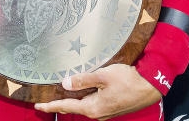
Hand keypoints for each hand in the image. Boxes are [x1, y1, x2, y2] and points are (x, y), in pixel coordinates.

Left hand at [33, 64, 160, 119]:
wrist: (151, 87)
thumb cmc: (128, 80)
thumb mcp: (103, 76)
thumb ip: (83, 79)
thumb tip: (65, 83)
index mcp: (92, 107)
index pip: (66, 106)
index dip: (51, 105)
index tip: (38, 106)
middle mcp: (97, 113)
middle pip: (74, 107)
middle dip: (60, 103)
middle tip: (46, 100)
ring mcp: (105, 112)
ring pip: (84, 105)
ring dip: (73, 100)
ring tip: (62, 93)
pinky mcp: (112, 107)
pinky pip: (93, 103)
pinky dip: (84, 98)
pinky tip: (83, 90)